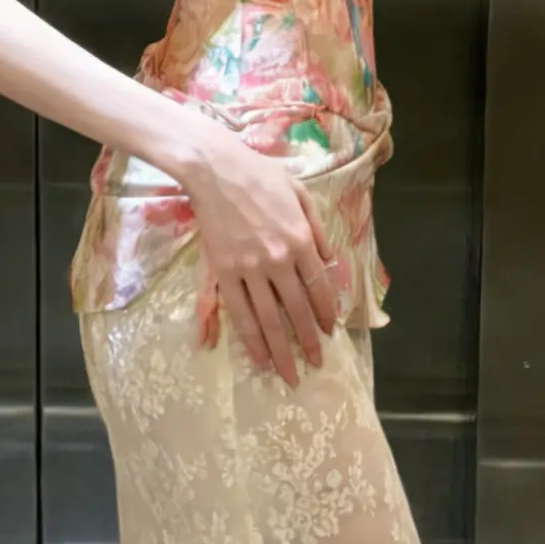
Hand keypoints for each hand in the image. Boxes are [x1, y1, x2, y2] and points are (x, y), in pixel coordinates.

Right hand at [182, 132, 343, 383]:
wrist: (215, 169)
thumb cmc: (260, 175)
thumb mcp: (300, 193)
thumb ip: (317, 228)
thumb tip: (328, 261)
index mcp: (300, 238)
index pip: (319, 286)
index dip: (325, 312)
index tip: (329, 332)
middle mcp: (278, 259)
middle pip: (297, 309)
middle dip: (308, 341)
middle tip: (316, 363)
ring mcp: (249, 268)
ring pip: (268, 320)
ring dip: (281, 351)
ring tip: (289, 374)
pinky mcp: (224, 272)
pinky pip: (239, 313)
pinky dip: (250, 340)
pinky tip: (258, 358)